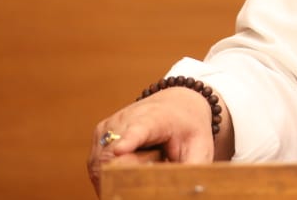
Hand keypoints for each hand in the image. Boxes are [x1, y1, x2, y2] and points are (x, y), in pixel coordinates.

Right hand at [87, 87, 220, 195]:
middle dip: (125, 177)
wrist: (176, 105)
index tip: (121, 149)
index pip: (140, 129)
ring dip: (119, 177)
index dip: (130, 140)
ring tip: (145, 164)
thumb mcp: (200, 148)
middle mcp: (126, 119)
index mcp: (156, 118)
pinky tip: (131, 166)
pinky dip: (111, 174)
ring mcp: (108, 127)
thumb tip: (183, 191)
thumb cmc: (188, 130)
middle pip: (114, 158)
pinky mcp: (98, 136)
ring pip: (101, 167)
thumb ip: (191, 172)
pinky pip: (97, 168)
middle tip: (150, 172)